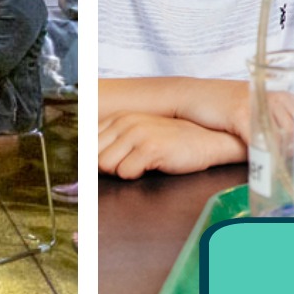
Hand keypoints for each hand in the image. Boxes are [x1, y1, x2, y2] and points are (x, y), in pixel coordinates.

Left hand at [98, 112, 243, 178]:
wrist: (208, 141)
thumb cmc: (171, 142)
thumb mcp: (137, 136)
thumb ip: (112, 143)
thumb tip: (86, 164)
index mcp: (118, 118)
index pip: (87, 144)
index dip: (94, 161)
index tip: (112, 163)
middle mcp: (125, 122)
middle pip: (94, 158)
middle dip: (108, 168)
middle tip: (131, 164)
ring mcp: (137, 133)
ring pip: (106, 166)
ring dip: (123, 171)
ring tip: (142, 163)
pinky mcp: (150, 147)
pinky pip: (125, 173)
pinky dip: (136, 175)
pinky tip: (152, 166)